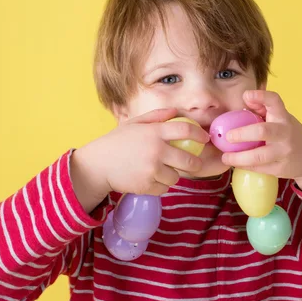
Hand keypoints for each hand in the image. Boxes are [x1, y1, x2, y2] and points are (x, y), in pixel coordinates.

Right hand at [72, 108, 210, 210]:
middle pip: (189, 160)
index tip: (205, 139)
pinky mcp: (147, 186)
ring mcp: (152, 170)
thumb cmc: (116, 142)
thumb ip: (155, 117)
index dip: (199, 135)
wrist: (97, 165)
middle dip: (195, 163)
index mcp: (154, 133)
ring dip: (173, 175)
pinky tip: (150, 179)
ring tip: (161, 171)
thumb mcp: (133, 124)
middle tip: (193, 163)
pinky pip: (164, 188)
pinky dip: (160, 185)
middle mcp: (156, 151)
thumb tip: (175, 112)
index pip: (185, 131)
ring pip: (176, 177)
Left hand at [221, 90, 301, 191]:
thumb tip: (245, 98)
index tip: (246, 95)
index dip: (261, 96)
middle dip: (242, 134)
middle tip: (228, 136)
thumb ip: (262, 108)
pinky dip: (245, 166)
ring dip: (238, 157)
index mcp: (283, 117)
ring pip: (259, 156)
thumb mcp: (280, 119)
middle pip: (262, 131)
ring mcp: (284, 152)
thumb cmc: (288, 134)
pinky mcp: (281, 168)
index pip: (274, 101)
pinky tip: (236, 164)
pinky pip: (259, 168)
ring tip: (225, 157)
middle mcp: (285, 133)